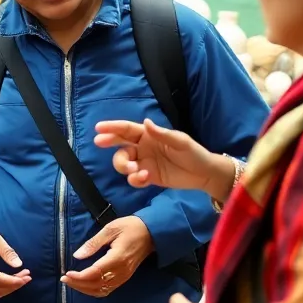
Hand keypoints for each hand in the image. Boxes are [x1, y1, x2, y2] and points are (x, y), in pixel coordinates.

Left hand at [61, 216, 152, 297]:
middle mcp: (121, 271)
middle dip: (78, 284)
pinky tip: (85, 285)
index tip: (66, 274)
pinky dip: (94, 290)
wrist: (152, 233)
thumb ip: (93, 243)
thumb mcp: (110, 229)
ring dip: (85, 289)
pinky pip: (108, 289)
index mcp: (117, 258)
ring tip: (72, 282)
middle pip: (96, 285)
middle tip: (64, 279)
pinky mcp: (125, 278)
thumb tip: (77, 255)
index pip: (95, 273)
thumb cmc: (130, 227)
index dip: (79, 277)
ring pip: (101, 290)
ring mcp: (124, 277)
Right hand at [95, 118, 221, 191]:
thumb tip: (145, 123)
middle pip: (120, 145)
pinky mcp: (148, 178)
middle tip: (101, 143)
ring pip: (123, 163)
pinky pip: (134, 179)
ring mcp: (144, 163)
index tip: (98, 128)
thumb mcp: (180, 141)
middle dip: (110, 143)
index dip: (112, 127)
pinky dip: (135, 179)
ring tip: (134, 170)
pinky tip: (145, 178)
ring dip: (124, 166)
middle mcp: (143, 148)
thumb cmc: (193, 153)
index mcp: (149, 135)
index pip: (127, 130)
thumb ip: (162, 134)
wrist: (204, 174)